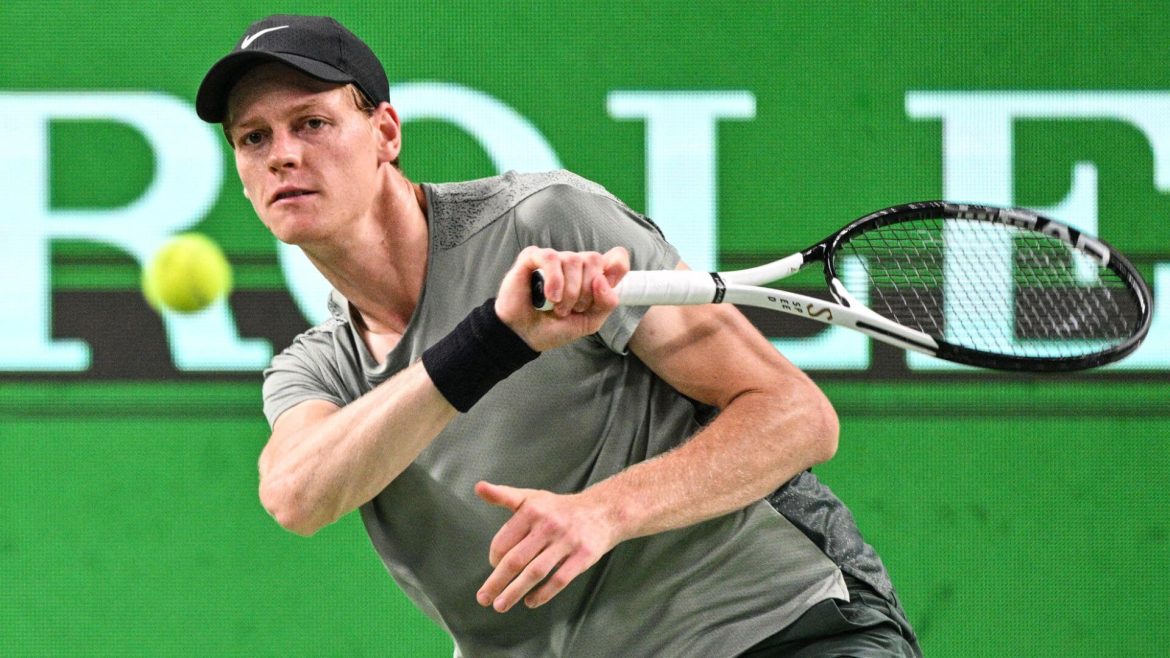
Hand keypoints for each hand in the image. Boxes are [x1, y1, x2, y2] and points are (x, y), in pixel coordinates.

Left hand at [474, 481, 620, 612]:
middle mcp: (548, 525)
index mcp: (532, 509)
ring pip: (535, 572)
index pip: (504, 541)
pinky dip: (543, 594)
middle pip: (516, 559)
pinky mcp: (583, 556)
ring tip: (500, 605)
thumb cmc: (559, 508)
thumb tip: (478, 487)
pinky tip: (530, 602)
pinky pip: (559, 580)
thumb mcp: (531, 497)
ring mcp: (567, 541)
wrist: (603, 511)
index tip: (493, 566)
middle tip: (483, 598)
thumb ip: (503, 496)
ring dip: (515, 592)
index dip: (493, 558)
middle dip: (497, 582)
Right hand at [494, 246, 629, 351]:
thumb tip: (602, 280)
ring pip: (573, 260)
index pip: (616, 257)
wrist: (526, 336)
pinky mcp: (532, 258)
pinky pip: (551, 258)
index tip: (604, 287)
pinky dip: (554, 280)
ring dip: (569, 291)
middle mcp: (574, 264)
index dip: (616, 268)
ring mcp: (554, 259)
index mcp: (591, 275)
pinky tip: (550, 296)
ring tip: (558, 308)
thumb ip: (606, 303)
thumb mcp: (590, 321)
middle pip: (594, 260)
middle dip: (586, 291)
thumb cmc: (555, 327)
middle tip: (573, 308)